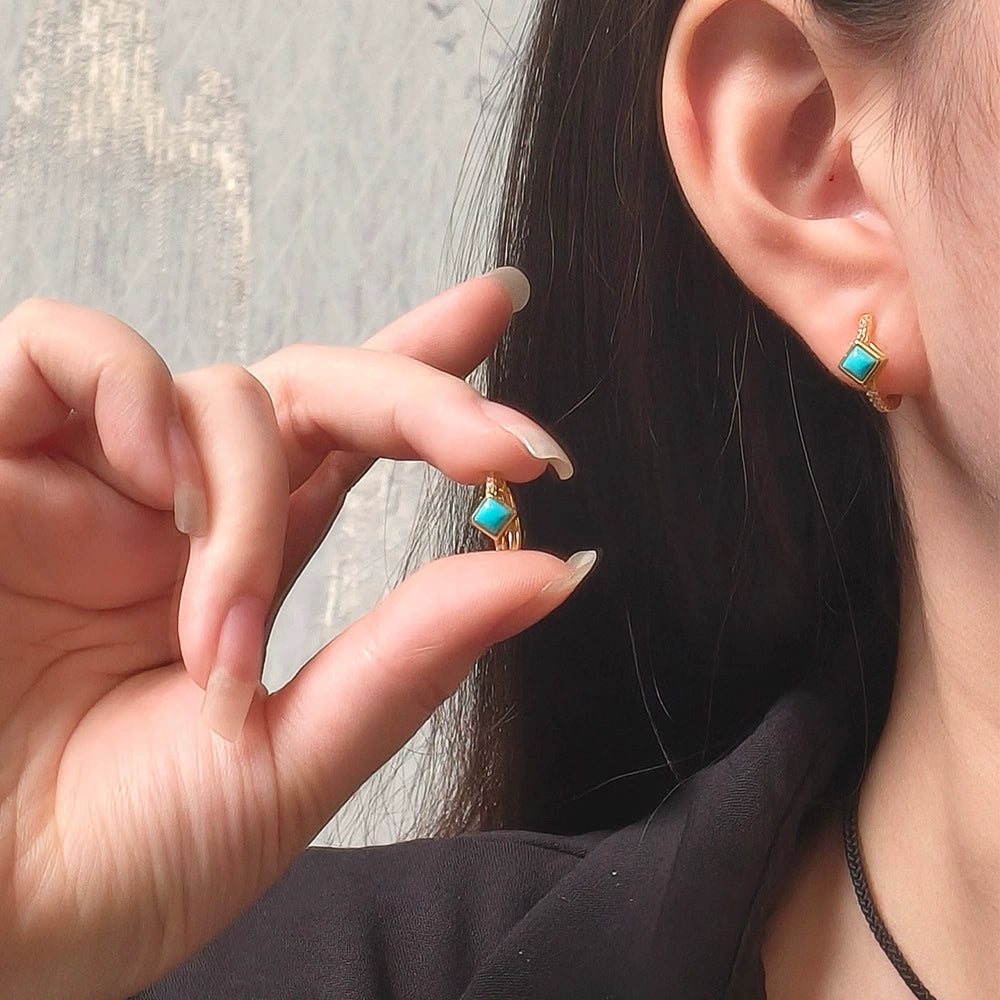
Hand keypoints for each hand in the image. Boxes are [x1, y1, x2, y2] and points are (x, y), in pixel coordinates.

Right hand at [0, 274, 593, 999]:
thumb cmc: (112, 867)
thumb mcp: (287, 765)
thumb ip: (411, 658)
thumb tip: (552, 574)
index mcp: (242, 572)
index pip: (347, 444)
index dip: (422, 377)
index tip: (501, 306)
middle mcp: (172, 512)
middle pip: (314, 390)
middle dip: (417, 399)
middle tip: (500, 446)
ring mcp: (84, 481)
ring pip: (216, 388)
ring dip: (246, 490)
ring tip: (218, 619)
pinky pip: (61, 351)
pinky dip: (126, 390)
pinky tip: (145, 473)